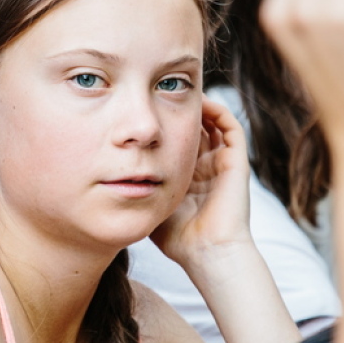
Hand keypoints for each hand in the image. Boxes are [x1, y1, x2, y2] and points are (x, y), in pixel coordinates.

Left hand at [151, 99, 251, 269]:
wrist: (207, 252)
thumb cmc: (177, 237)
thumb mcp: (148, 204)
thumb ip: (135, 187)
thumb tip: (106, 173)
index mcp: (188, 177)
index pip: (176, 141)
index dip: (163, 125)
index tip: (144, 111)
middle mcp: (206, 167)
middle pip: (194, 128)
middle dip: (179, 110)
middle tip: (159, 90)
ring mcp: (222, 164)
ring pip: (213, 123)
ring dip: (198, 106)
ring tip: (180, 90)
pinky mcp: (236, 162)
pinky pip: (230, 126)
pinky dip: (217, 110)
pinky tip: (199, 101)